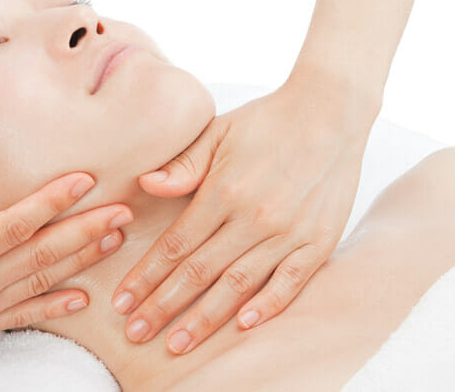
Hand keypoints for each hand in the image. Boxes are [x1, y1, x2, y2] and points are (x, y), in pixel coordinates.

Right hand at [0, 168, 131, 389]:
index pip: (13, 225)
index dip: (50, 202)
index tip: (84, 181)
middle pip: (42, 252)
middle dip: (86, 230)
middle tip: (125, 210)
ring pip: (43, 280)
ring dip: (82, 260)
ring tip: (116, 240)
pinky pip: (27, 314)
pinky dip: (57, 305)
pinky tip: (85, 300)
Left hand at [112, 67, 377, 354]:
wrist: (331, 110)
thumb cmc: (267, 121)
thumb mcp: (218, 131)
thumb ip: (183, 164)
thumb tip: (145, 185)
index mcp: (224, 190)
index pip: (176, 245)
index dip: (146, 277)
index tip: (123, 301)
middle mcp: (254, 217)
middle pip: (200, 273)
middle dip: (163, 306)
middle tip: (136, 332)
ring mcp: (289, 232)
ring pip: (239, 286)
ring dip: (205, 319)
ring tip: (177, 344)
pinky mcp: (320, 240)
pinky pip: (291, 283)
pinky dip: (267, 307)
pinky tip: (242, 327)